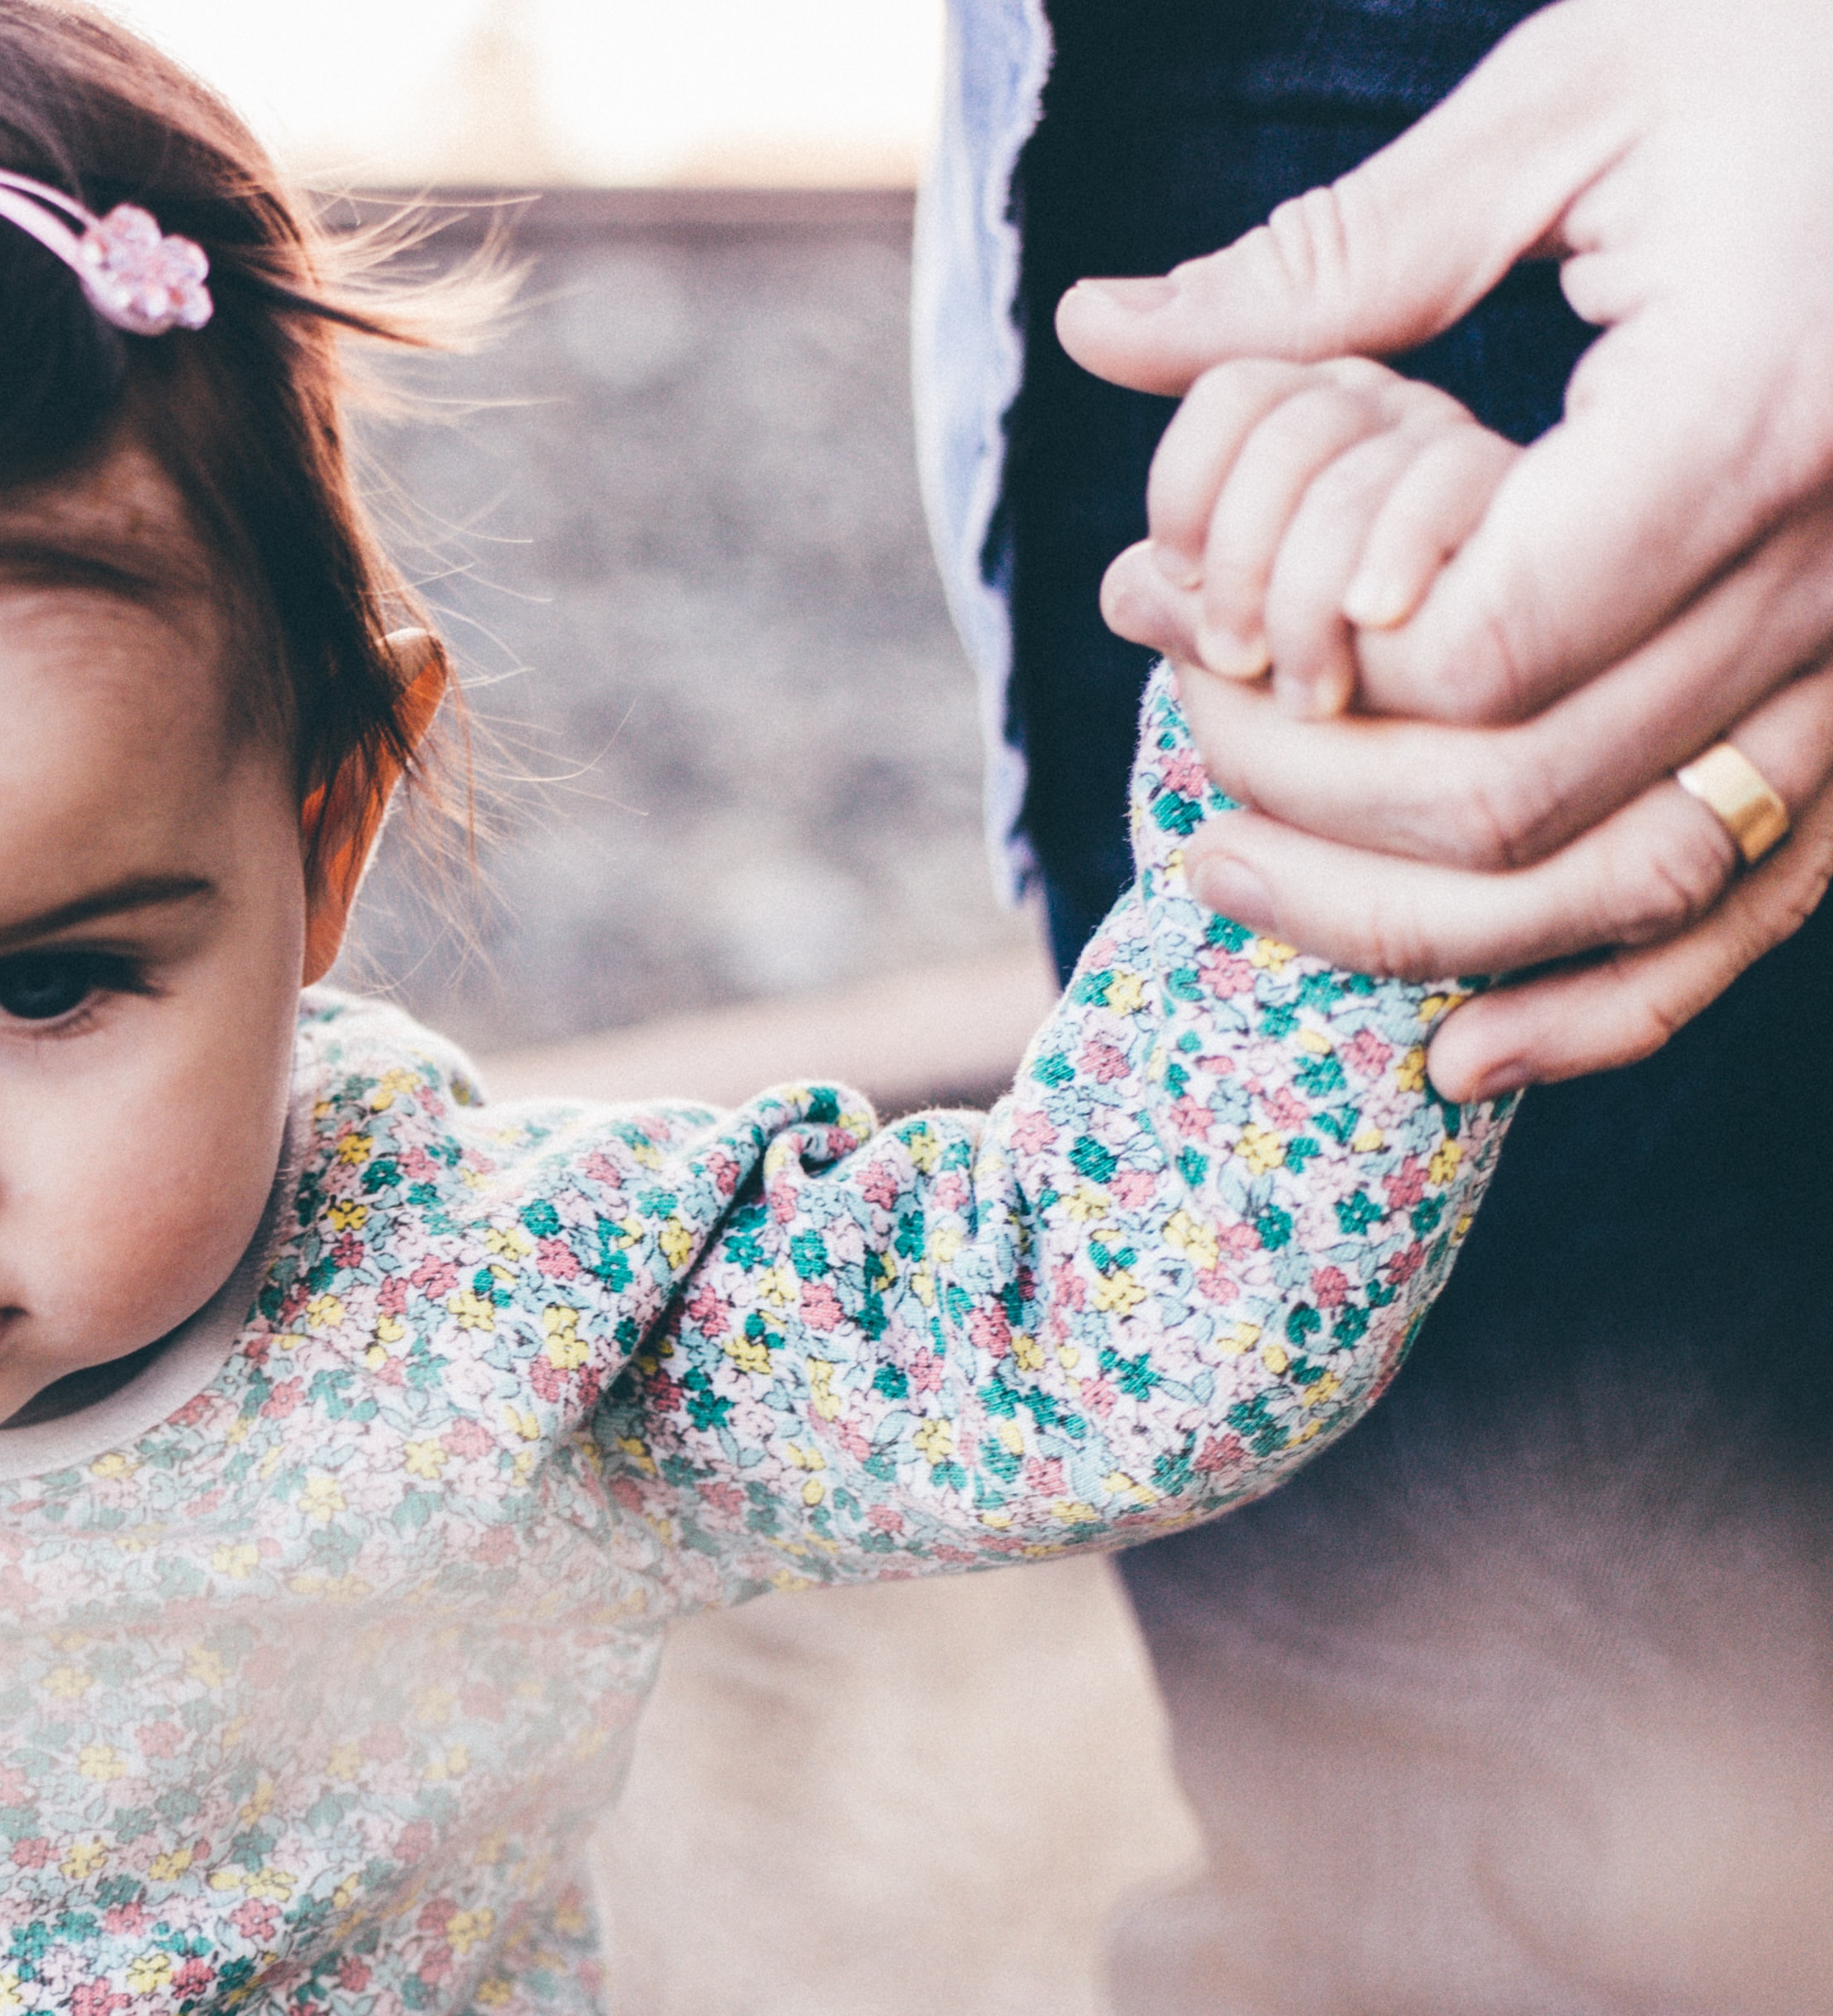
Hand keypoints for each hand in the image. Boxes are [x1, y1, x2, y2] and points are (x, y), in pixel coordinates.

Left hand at [1047, 0, 1832, 1076]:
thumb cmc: (1812, 45)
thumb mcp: (1587, 90)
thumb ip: (1341, 250)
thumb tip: (1108, 330)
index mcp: (1754, 419)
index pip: (1468, 656)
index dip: (1297, 677)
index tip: (1181, 617)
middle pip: (1515, 800)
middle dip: (1302, 796)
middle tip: (1172, 743)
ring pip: (1623, 890)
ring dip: (1402, 925)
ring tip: (1230, 878)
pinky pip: (1757, 908)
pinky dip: (1608, 1009)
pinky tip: (1458, 1058)